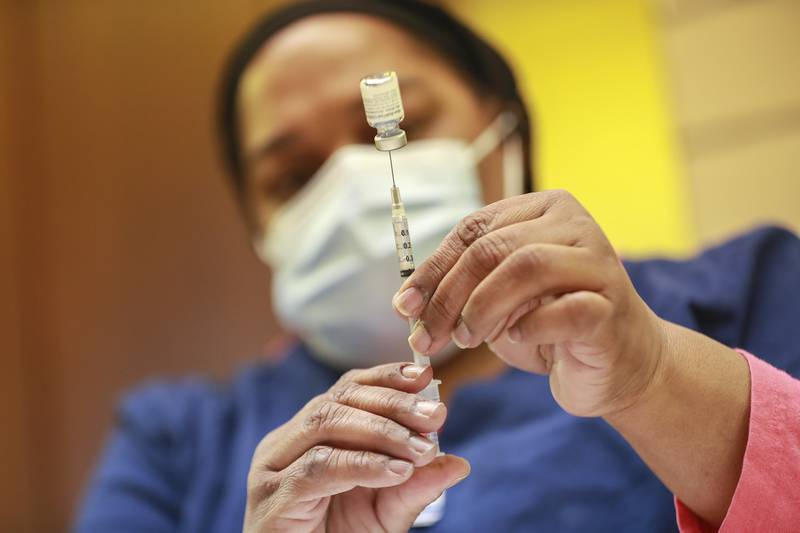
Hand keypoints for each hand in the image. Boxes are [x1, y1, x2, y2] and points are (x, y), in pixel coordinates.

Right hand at [243, 363, 469, 531]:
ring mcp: (273, 468)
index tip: (426, 377)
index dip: (386, 378)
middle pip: (338, 400)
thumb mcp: (385, 513)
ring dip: (380, 430)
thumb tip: (460, 463)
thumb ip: (415, 486)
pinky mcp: (273, 498)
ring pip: (326, 424)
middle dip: (392, 402)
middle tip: (435, 414)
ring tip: (420, 447)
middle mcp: (286, 444)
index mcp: (309, 437)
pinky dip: (361, 464)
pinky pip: (318, 467)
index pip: (347, 390)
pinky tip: (394, 470)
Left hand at [392, 190, 665, 417]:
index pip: (473, 229)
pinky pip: (564, 310)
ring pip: (526, 266)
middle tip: (428, 337)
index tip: (403, 308)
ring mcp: (598, 262)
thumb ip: (461, 287)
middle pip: (493, 248)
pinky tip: (518, 339)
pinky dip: (530, 327)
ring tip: (468, 339)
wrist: (616, 364)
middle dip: (448, 297)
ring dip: (483, 308)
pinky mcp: (612, 306)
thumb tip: (406, 303)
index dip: (431, 270)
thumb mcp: (497, 299)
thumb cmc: (550, 326)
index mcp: (542, 209)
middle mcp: (574, 224)